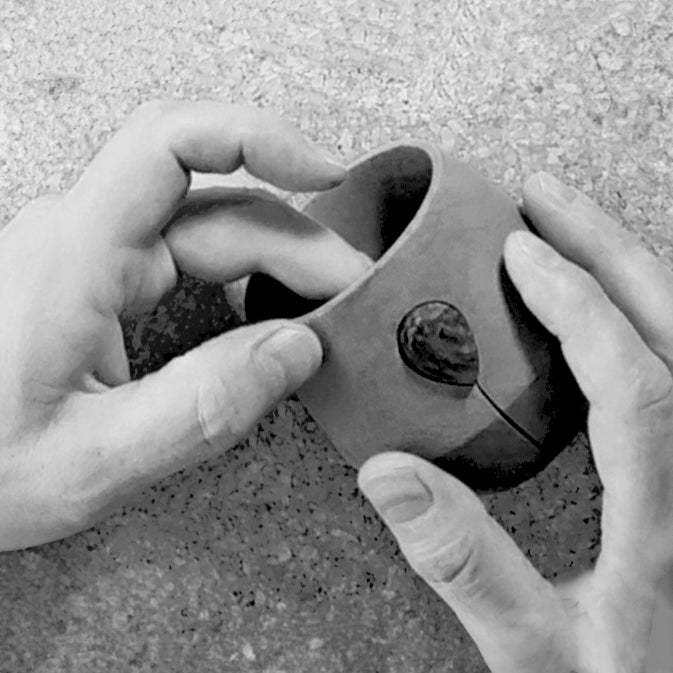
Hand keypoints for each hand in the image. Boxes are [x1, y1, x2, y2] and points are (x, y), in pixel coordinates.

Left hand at [0, 101, 368, 550]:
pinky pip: (192, 258)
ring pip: (211, 230)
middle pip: (217, 205)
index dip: (257, 138)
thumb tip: (297, 350)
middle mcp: (85, 239)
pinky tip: (272, 311)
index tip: (325, 172)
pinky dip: (246, 279)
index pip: (170, 144)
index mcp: (73, 256)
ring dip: (277, 262)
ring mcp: (96, 257)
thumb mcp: (89, 463)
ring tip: (324, 307)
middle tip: (351, 296)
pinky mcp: (105, 281)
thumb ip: (200, 409)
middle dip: (297, 243)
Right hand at [359, 173, 672, 672]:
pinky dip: (639, 313)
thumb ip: (465, 566)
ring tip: (567, 230)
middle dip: (609, 252)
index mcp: (667, 516)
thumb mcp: (535, 649)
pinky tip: (596, 305)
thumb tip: (390, 478)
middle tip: (546, 201)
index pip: (635, 381)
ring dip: (629, 270)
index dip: (579, 305)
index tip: (520, 254)